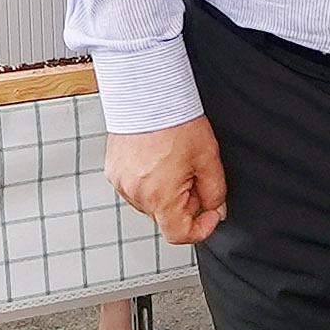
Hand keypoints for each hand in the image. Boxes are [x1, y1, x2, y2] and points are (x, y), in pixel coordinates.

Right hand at [106, 118, 227, 246]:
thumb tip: (216, 209)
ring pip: (151, 203)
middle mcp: (135, 194)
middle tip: (194, 175)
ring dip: (167, 193)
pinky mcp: (113, 172)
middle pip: (166, 217)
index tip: (210, 215)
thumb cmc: (176, 122)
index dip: (200, 229)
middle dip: (186, 204)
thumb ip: (215, 191)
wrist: (149, 95)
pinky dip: (151, 182)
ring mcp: (121, 183)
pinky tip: (159, 159)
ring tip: (175, 163)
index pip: (178, 235)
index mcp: (159, 196)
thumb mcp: (207, 159)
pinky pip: (136, 188)